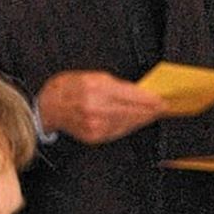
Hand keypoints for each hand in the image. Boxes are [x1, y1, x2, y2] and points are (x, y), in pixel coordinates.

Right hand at [36, 70, 166, 142]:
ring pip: (128, 123)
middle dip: (151, 110)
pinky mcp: (94, 136)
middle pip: (133, 112)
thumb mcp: (92, 76)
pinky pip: (118, 131)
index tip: (163, 100)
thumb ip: (116, 85)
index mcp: (95, 89)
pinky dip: (129, 126)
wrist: (48, 107)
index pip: (132, 96)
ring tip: (153, 114)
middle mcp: (96, 108)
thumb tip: (138, 93)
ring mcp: (95, 125)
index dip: (150, 100)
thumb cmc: (69, 88)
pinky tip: (136, 121)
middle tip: (164, 108)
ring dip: (143, 119)